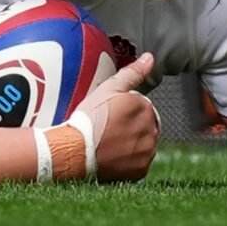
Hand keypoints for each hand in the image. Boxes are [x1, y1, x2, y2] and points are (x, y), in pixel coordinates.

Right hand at [74, 52, 159, 181]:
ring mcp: (147, 151)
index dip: (125, 109)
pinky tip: (113, 155)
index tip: (110, 113)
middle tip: (109, 128)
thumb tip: (150, 58)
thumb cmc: (88, 118)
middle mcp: (151, 129)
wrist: (75, 150)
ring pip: (144, 143)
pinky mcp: (141, 169)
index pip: (142, 105)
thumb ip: (132, 73)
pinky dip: (130, 159)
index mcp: (145, 107)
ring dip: (133, 142)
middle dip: (132, 125)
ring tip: (110, 142)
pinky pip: (140, 162)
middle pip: (145, 124)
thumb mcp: (108, 88)